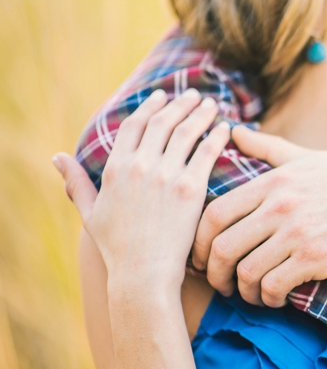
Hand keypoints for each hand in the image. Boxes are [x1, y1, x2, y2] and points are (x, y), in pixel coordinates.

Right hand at [53, 89, 230, 292]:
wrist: (143, 273)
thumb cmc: (117, 247)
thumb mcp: (89, 212)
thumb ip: (76, 182)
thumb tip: (58, 157)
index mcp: (115, 168)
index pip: (135, 124)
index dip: (150, 106)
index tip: (162, 96)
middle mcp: (140, 166)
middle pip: (164, 122)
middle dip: (180, 104)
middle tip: (194, 95)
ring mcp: (167, 176)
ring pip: (187, 132)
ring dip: (201, 114)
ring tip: (212, 104)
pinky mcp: (191, 189)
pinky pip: (208, 153)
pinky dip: (218, 137)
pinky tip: (226, 128)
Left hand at [190, 126, 326, 307]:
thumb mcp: (309, 158)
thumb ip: (267, 149)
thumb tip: (232, 131)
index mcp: (273, 183)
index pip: (213, 214)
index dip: (198, 242)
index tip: (201, 257)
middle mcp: (280, 206)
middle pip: (221, 247)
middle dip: (213, 273)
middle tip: (218, 283)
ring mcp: (298, 233)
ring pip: (245, 271)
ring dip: (241, 290)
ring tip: (248, 294)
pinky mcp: (316, 258)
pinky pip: (273, 285)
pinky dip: (266, 297)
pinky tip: (273, 298)